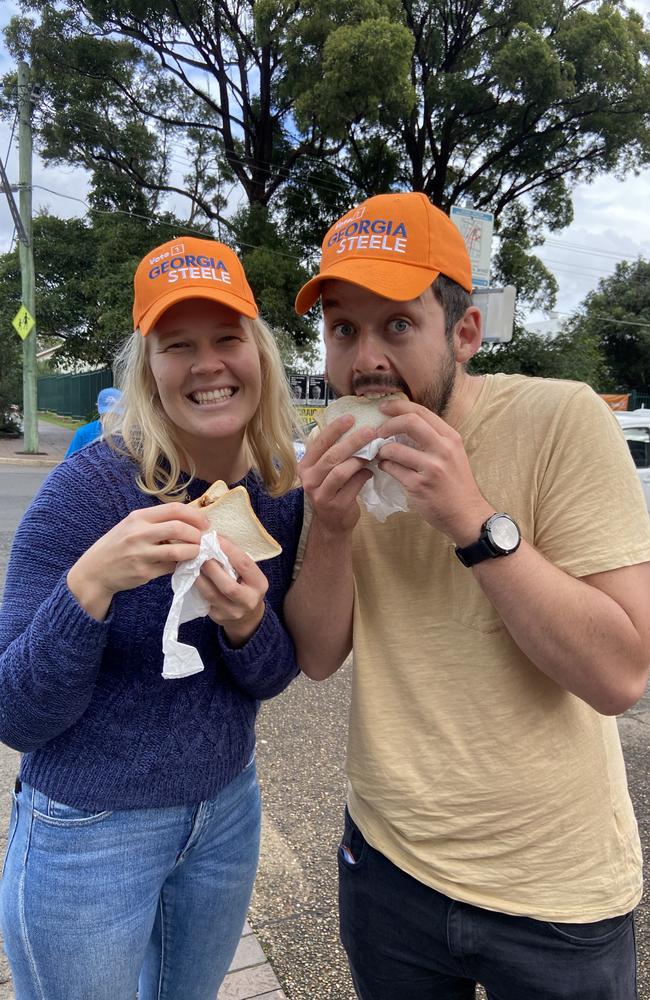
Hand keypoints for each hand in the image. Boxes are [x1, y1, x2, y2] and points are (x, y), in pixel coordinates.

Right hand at [67, 502, 208, 619]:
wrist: (94, 571)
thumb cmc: (117, 545)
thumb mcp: (132, 526)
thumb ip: (156, 522)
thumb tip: (190, 522)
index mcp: (138, 517)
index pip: (174, 509)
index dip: (195, 515)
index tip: (205, 523)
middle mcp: (139, 533)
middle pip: (179, 528)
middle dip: (197, 534)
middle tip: (204, 540)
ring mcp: (141, 554)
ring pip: (178, 551)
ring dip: (194, 552)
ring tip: (199, 552)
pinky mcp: (144, 572)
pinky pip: (171, 568)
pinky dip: (182, 565)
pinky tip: (185, 564)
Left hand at [193, 536, 267, 646]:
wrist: (246, 616)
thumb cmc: (246, 585)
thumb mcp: (248, 573)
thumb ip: (235, 558)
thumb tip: (215, 537)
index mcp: (259, 584)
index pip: (244, 564)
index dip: (228, 550)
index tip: (215, 538)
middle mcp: (249, 600)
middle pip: (228, 585)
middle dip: (211, 567)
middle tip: (198, 552)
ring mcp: (233, 612)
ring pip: (211, 594)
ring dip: (199, 576)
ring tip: (190, 563)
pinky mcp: (218, 617)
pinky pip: (204, 600)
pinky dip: (195, 586)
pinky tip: (189, 576)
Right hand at [298, 416, 375, 534]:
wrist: (331, 523)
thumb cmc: (331, 490)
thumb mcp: (325, 471)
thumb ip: (333, 453)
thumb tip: (356, 428)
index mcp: (304, 466)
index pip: (319, 443)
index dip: (335, 429)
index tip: (351, 417)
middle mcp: (308, 480)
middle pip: (332, 456)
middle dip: (353, 441)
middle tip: (370, 431)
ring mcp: (321, 494)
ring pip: (341, 471)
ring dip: (359, 459)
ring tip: (372, 452)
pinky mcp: (336, 506)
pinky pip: (353, 486)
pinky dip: (364, 476)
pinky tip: (370, 472)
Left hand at [376, 398, 492, 542]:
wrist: (467, 515)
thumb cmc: (457, 484)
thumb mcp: (453, 454)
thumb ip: (433, 438)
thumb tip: (403, 423)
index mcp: (451, 438)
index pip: (421, 411)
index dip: (398, 406)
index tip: (384, 408)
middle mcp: (443, 449)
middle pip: (409, 422)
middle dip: (387, 424)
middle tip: (377, 431)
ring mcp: (431, 468)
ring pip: (395, 448)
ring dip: (381, 450)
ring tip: (380, 454)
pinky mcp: (419, 485)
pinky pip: (392, 469)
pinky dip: (384, 466)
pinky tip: (385, 467)